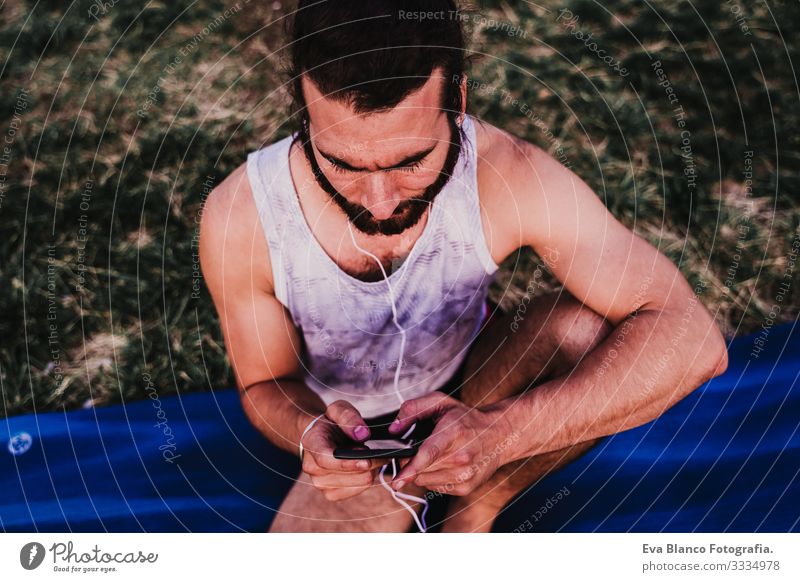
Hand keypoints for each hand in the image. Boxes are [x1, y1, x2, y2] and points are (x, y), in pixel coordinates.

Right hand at [300, 400, 384, 500]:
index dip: (348, 463)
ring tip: (368, 455)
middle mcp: (312, 467)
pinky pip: (359, 490)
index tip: (367, 461)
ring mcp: (320, 483)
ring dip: (370, 470)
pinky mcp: (330, 494)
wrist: (320, 437)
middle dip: (370, 461)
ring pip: (360, 482)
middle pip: (350, 473)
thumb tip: (362, 434)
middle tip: (376, 449)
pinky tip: (363, 467)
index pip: (327, 459)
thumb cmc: (330, 422)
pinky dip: (366, 478)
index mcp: (312, 443)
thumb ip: (348, 416)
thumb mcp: (338, 409)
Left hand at [388, 392, 516, 495]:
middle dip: (410, 462)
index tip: (397, 480)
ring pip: (425, 481)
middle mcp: (461, 457)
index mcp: (454, 432)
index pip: (430, 453)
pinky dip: (432, 478)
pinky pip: (435, 487)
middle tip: (415, 450)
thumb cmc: (466, 418)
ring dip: (421, 471)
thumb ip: (413, 409)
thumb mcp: (441, 402)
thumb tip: (394, 429)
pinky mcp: (466, 487)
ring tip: (435, 455)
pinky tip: (444, 464)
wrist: (499, 435)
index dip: (411, 467)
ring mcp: (465, 475)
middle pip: (421, 469)